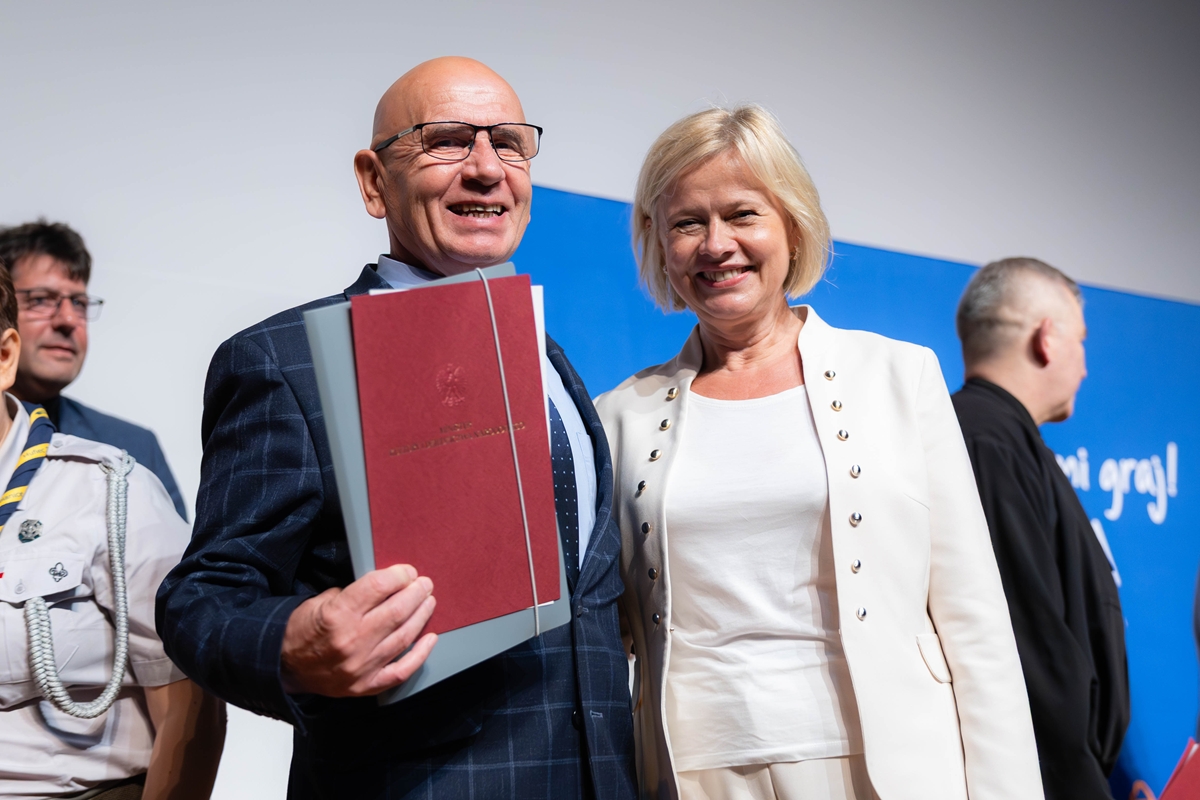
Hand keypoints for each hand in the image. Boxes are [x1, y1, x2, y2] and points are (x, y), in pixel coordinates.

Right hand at [280, 564, 436, 696]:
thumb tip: (387, 586)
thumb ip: (354, 594)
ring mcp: (360, 667)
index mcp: (337, 615)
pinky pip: (401, 671)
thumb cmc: (302, 630)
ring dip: (421, 616)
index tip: (407, 571)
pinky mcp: (365, 686)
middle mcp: (352, 641)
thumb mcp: (320, 601)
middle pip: (396, 611)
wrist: (283, 667)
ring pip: (403, 637)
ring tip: (429, 602)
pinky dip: (420, 655)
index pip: (379, 587)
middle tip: (425, 584)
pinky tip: (430, 639)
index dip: (399, 575)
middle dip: (416, 593)